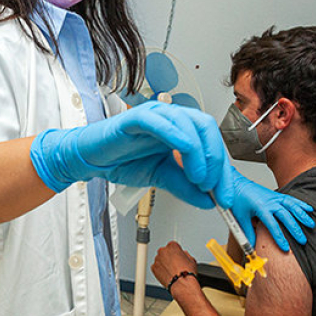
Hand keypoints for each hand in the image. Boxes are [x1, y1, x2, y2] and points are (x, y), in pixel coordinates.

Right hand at [30, 102, 231, 204]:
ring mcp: (154, 114)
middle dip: (216, 160)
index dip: (222, 170)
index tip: (224, 196)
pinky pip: (160, 121)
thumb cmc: (121, 160)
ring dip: (200, 153)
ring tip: (199, 179)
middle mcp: (170, 117)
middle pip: (206, 128)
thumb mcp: (161, 178)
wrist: (90, 159)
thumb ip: (185, 187)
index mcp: (180, 128)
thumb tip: (209, 201)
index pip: (210, 142)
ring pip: (189, 123)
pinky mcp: (136, 118)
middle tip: (215, 187)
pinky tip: (182, 155)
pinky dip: (176, 136)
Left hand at [152, 241, 197, 290]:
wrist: (182, 284)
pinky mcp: (153, 268)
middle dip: (169, 257)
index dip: (177, 253)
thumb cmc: (187, 272)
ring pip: (160, 260)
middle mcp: (163, 251)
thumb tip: (183, 254)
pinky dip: (160, 270)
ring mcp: (157, 259)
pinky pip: (157, 267)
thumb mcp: (191, 260)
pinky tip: (168, 275)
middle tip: (175, 265)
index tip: (178, 258)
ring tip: (172, 271)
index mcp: (172, 246)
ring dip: (164, 264)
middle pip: (165, 252)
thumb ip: (185, 254)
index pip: (173, 246)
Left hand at [219, 167, 314, 251]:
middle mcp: (270, 201)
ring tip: (311, 225)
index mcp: (260, 207)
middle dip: (295, 229)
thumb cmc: (237, 199)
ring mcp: (275, 197)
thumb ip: (247, 233)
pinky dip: (301, 204)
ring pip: (292, 206)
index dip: (279, 237)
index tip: (285, 248)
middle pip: (286, 216)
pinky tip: (309, 209)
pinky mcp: (277, 195)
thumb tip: (250, 247)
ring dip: (302, 216)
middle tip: (303, 241)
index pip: (272, 225)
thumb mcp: (240, 218)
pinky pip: (291, 199)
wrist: (236, 183)